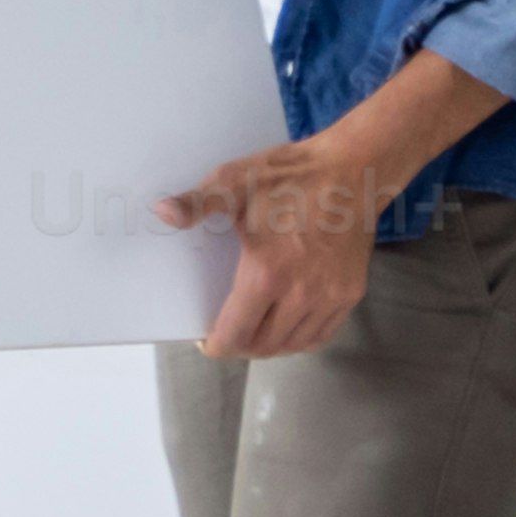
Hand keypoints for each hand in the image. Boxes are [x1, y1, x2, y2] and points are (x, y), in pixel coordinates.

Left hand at [165, 130, 409, 364]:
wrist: (354, 170)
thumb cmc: (291, 176)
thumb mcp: (235, 181)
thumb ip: (197, 203)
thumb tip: (161, 211)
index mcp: (267, 274)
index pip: (236, 334)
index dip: (217, 345)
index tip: (206, 341)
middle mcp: (301, 295)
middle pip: (264, 345)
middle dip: (240, 346)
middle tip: (227, 334)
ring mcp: (330, 297)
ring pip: (294, 344)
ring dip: (270, 345)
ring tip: (254, 332)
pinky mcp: (351, 293)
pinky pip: (322, 334)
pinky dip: (300, 338)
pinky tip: (286, 327)